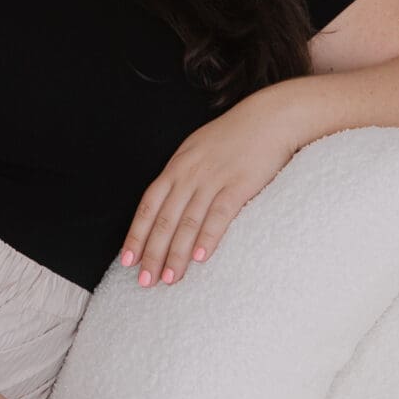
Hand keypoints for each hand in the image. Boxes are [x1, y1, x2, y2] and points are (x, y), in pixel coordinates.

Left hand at [119, 90, 306, 288]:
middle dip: (153, 253)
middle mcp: (189, 174)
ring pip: (188, 222)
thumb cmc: (234, 135)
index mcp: (177, 166)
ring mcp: (213, 179)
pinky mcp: (239, 185)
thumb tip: (168, 202)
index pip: (149, 205)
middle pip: (164, 219)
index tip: (128, 260)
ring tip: (170, 279)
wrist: (271, 117)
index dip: (137, 234)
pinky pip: (219, 215)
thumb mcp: (198, 148)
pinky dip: (208, 237)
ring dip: (177, 254)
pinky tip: (200, 258)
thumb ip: (182, 174)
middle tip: (146, 281)